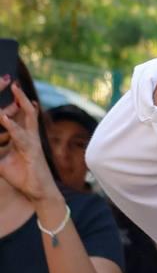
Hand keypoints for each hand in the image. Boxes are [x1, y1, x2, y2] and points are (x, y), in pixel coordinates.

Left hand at [0, 82, 59, 209]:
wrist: (38, 192)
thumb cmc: (21, 176)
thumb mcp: (0, 161)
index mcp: (22, 135)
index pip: (15, 113)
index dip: (13, 101)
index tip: (7, 85)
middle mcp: (29, 135)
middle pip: (24, 109)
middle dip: (17, 95)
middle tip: (11, 80)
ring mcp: (32, 141)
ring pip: (27, 117)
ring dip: (20, 102)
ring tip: (15, 89)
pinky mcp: (32, 150)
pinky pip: (20, 135)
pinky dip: (12, 126)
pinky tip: (3, 116)